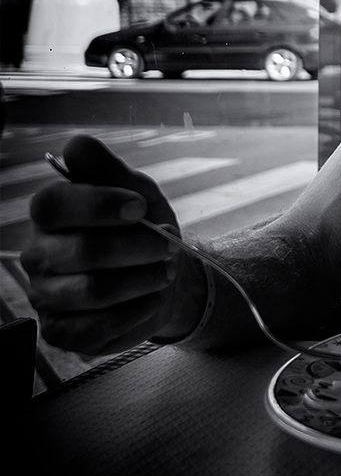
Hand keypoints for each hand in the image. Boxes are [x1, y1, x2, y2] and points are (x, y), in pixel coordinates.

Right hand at [21, 135, 191, 355]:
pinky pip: (94, 328)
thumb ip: (110, 170)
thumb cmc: (145, 227)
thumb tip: (77, 144)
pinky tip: (149, 299)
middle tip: (167, 245)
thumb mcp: (138, 192)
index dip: (100, 205)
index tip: (141, 208)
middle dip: (138, 247)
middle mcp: (39, 254)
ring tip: (164, 271)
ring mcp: (46, 295)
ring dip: (142, 279)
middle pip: (82, 251)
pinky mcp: (61, 331)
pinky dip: (134, 311)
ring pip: (93, 291)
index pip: (54, 204)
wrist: (166, 276)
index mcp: (52, 214)